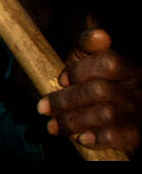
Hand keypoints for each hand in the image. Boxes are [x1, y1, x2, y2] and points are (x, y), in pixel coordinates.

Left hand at [38, 29, 140, 154]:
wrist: (124, 117)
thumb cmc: (100, 82)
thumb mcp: (93, 60)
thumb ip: (88, 46)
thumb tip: (99, 34)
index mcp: (127, 68)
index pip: (108, 63)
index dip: (80, 70)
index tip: (60, 80)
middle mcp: (136, 89)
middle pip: (100, 91)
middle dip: (66, 100)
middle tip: (42, 108)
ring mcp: (137, 113)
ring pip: (106, 114)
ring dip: (73, 121)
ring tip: (52, 126)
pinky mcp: (136, 135)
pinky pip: (117, 137)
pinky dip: (96, 139)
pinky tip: (82, 139)